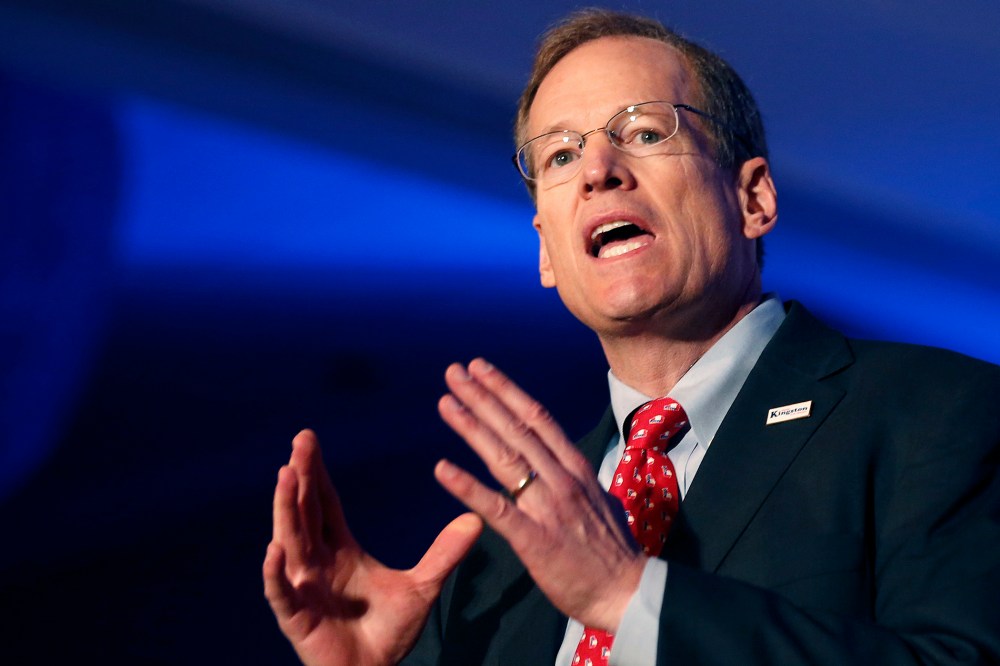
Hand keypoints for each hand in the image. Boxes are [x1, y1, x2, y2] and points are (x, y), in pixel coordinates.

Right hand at [263, 430, 482, 665]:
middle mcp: (316, 562)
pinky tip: (275, 549)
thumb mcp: (423, 586)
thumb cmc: (389, 633)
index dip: (317, 473)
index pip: (325, 503)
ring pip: (290, 541)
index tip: (310, 440)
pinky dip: (276, 572)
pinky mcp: (297, 617)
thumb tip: (476, 520)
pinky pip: (281, 592)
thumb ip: (445, 553)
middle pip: (305, 511)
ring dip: (285, 509)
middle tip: (300, 442)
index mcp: (340, 550)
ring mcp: (303, 587)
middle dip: (300, 477)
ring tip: (284, 475)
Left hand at [434, 359, 644, 631]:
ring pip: (504, 457)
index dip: (507, 390)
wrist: (627, 593)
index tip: (482, 369)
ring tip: (446, 402)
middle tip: (454, 371)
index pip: (538, 417)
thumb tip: (563, 464)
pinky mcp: (533, 538)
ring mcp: (547, 506)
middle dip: (483, 397)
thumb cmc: (612, 551)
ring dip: (471, 427)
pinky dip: (466, 486)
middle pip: (516, 428)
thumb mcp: (600, 500)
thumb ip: (577, 479)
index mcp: (576, 468)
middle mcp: (561, 478)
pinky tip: (441, 469)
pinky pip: (495, 507)